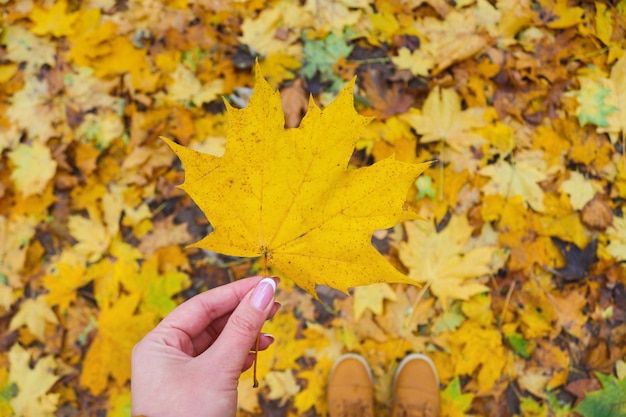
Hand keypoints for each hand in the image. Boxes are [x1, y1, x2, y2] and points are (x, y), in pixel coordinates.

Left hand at [131, 276, 278, 416]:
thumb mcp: (219, 368)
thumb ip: (244, 327)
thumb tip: (265, 290)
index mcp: (159, 342)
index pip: (202, 305)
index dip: (236, 292)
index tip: (266, 283)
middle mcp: (167, 354)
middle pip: (211, 322)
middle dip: (244, 313)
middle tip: (274, 302)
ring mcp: (180, 373)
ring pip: (218, 342)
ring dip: (245, 335)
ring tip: (270, 330)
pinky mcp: (195, 389)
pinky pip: (219, 362)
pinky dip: (240, 355)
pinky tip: (257, 352)